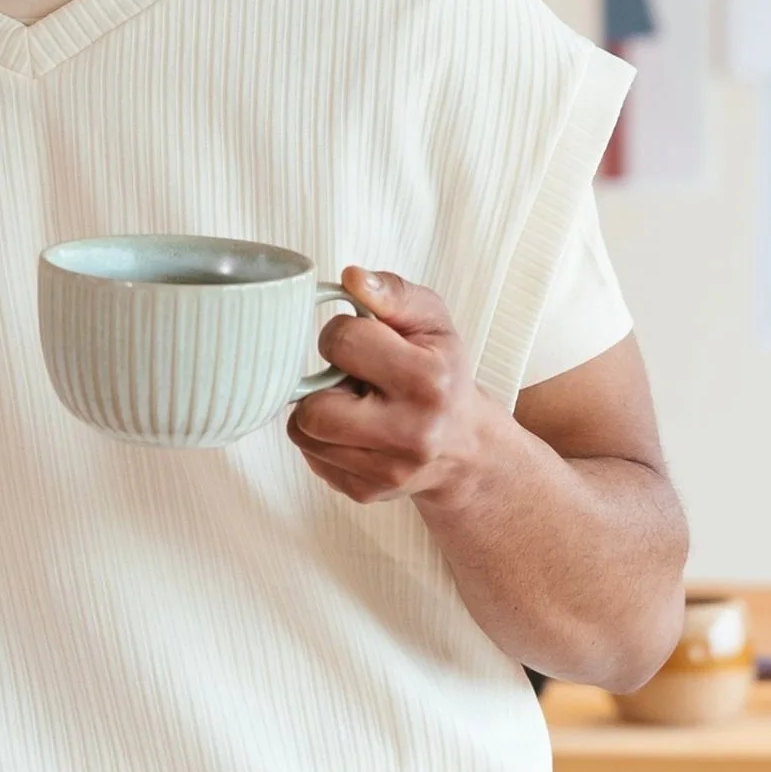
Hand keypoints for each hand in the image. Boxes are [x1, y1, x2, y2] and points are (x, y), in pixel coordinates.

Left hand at [286, 267, 499, 504]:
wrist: (466, 446)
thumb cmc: (442, 370)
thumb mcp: (430, 319)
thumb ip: (392, 292)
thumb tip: (351, 278)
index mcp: (428, 381)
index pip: (342, 341)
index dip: (341, 333)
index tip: (362, 341)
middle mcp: (412, 433)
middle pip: (313, 406)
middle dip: (322, 383)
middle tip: (351, 379)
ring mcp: (388, 470)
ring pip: (303, 433)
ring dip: (318, 412)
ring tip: (353, 404)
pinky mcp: (366, 493)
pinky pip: (311, 457)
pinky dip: (324, 440)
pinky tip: (355, 431)